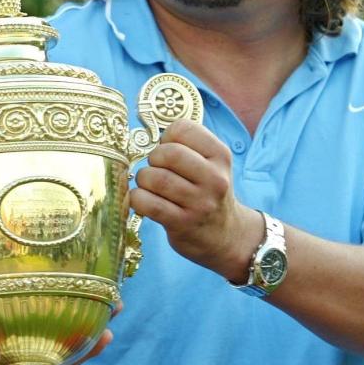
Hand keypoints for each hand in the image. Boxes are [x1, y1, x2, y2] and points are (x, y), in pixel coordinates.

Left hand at [129, 120, 262, 280]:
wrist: (226, 236)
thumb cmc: (207, 193)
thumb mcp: (211, 165)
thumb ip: (186, 147)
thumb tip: (145, 138)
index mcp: (220, 156)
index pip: (184, 128)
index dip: (167, 137)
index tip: (168, 150)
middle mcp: (214, 178)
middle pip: (169, 153)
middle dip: (154, 159)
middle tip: (156, 169)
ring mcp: (200, 203)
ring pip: (156, 178)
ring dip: (143, 180)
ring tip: (150, 186)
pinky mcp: (182, 223)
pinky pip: (148, 204)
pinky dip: (137, 199)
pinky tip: (143, 200)